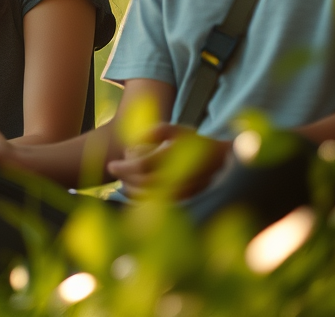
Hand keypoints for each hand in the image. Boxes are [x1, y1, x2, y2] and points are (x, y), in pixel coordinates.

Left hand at [106, 123, 229, 199]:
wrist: (222, 162)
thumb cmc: (194, 142)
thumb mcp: (176, 129)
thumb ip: (156, 131)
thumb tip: (135, 141)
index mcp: (178, 154)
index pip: (143, 165)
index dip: (125, 166)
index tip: (112, 165)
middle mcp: (182, 175)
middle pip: (144, 182)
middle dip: (125, 177)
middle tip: (114, 170)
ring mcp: (184, 191)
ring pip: (150, 196)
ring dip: (132, 189)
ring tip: (124, 179)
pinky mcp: (185, 201)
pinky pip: (158, 204)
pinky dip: (143, 198)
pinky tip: (135, 190)